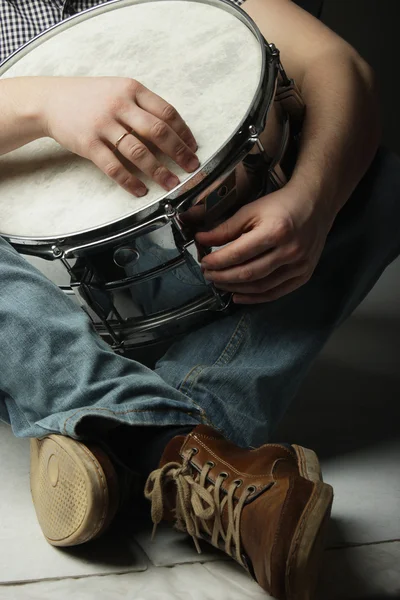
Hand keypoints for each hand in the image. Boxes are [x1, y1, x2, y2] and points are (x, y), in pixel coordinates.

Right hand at [41, 77, 198, 196]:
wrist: (50, 100)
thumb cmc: (89, 97)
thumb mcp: (117, 90)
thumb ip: (142, 106)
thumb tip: (173, 131)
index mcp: (131, 89)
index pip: (166, 112)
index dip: (183, 132)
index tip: (193, 147)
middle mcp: (119, 105)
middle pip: (158, 132)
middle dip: (179, 152)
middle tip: (192, 167)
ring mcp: (103, 124)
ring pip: (139, 152)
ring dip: (159, 171)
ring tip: (171, 184)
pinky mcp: (88, 144)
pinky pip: (114, 167)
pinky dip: (130, 181)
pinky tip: (141, 190)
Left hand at [196, 187, 332, 303]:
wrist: (315, 204)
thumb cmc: (281, 205)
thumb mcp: (251, 210)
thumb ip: (226, 228)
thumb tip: (201, 240)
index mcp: (275, 231)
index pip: (238, 254)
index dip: (217, 261)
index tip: (204, 262)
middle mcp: (289, 251)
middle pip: (248, 274)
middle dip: (223, 277)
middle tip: (208, 275)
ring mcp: (299, 265)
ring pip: (261, 287)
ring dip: (236, 288)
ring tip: (220, 284)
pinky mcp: (304, 274)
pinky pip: (276, 293)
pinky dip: (255, 298)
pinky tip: (238, 296)